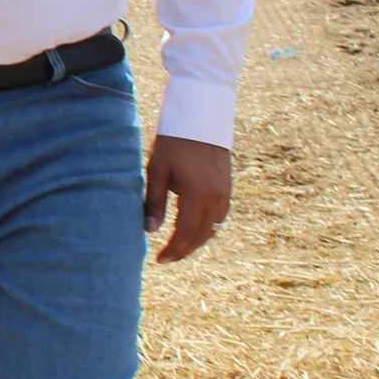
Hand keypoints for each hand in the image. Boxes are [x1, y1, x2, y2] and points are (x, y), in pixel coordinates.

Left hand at [144, 134, 230, 262]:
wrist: (201, 119)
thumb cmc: (173, 143)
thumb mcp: (157, 170)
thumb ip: (154, 202)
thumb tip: (150, 231)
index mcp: (196, 195)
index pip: (185, 234)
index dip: (173, 250)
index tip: (159, 260)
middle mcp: (215, 199)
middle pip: (201, 236)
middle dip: (183, 250)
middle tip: (165, 259)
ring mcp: (225, 194)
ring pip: (212, 229)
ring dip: (195, 241)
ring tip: (176, 247)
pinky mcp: (227, 189)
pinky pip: (218, 218)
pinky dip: (205, 229)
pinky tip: (191, 230)